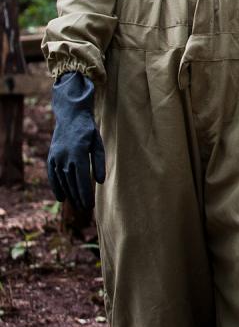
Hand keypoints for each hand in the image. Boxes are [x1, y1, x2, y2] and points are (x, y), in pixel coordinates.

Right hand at [47, 71, 105, 210]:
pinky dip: (56, 187)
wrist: (70, 116)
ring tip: (76, 206)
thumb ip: (99, 162)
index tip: (90, 205)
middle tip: (85, 210)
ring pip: (62, 181)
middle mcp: (64, 157)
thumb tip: (100, 182)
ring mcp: (55, 158)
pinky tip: (62, 198)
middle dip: (78, 198)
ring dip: (69, 195)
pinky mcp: (51, 157)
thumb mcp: (98, 144)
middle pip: (71, 183)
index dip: (85, 194)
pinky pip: (53, 176)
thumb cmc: (89, 130)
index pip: (81, 180)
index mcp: (78, 154)